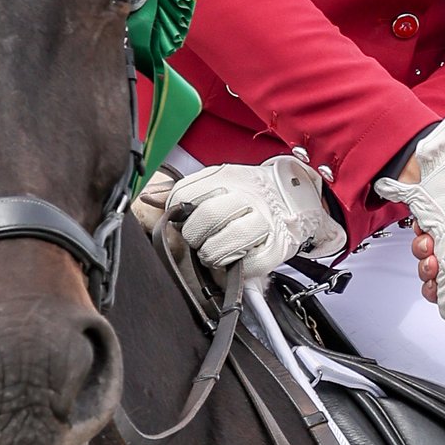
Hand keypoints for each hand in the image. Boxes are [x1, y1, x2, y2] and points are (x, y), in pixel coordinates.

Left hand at [163, 155, 342, 285]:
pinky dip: (237, 268)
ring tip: (213, 251)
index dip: (176, 209)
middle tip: (198, 237)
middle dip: (193, 234)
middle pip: (204, 218)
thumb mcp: (218, 182)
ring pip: (222, 245)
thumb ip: (183, 190)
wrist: (296, 198)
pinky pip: (249, 265)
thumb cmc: (248, 194)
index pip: (186, 194)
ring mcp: (264, 222)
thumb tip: (147, 197)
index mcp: (228, 177)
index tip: (182, 216)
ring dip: (210, 254)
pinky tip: (237, 258)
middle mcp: (247, 196)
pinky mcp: (277, 248)